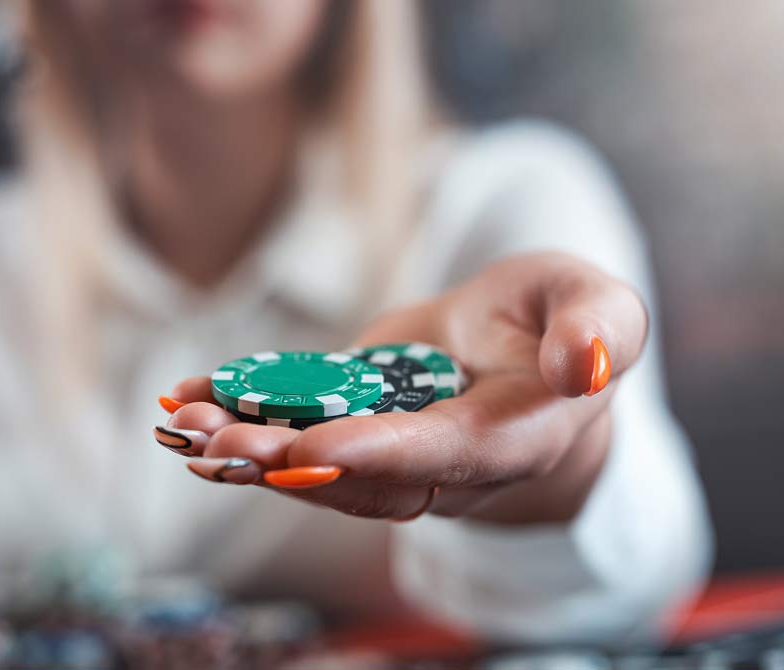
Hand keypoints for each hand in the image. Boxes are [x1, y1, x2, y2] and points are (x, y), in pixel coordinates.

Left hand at [154, 252, 647, 523]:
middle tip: (214, 443)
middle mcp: (441, 466)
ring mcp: (389, 453)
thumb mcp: (597, 304)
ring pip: (315, 468)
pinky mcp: (351, 427)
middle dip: (284, 465)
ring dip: (246, 452)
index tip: (306, 450)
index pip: (439, 456)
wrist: (526, 355)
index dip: (375, 455)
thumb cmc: (563, 323)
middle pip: (360, 478)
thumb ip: (598, 329)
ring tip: (185, 423)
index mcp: (509, 439)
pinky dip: (240, 420)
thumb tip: (585, 365)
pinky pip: (293, 434)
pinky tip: (186, 398)